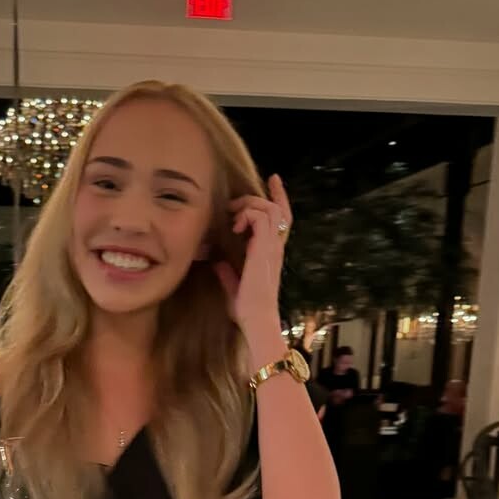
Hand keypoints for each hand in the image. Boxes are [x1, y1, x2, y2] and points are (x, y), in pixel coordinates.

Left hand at [212, 173, 291, 329]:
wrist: (255, 319)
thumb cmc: (247, 309)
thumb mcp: (233, 287)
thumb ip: (227, 274)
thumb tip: (216, 262)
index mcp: (271, 252)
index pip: (283, 218)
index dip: (280, 196)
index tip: (273, 179)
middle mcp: (276, 246)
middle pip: (278, 208)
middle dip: (256, 198)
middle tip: (234, 204)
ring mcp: (272, 246)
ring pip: (270, 209)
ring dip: (250, 206)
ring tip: (234, 217)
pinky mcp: (265, 248)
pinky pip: (260, 217)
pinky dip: (247, 216)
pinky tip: (235, 228)